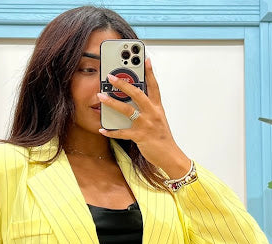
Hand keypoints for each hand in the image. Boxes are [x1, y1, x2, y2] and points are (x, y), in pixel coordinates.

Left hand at [97, 57, 189, 173]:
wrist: (170, 156)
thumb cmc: (162, 139)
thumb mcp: (159, 120)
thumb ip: (149, 110)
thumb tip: (134, 102)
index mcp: (157, 108)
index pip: (154, 86)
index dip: (150, 72)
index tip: (145, 59)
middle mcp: (152, 113)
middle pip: (137, 93)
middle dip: (123, 84)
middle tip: (111, 76)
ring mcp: (146, 124)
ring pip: (127, 110)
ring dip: (112, 102)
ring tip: (101, 96)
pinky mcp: (140, 136)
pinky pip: (122, 132)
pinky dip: (111, 131)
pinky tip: (102, 129)